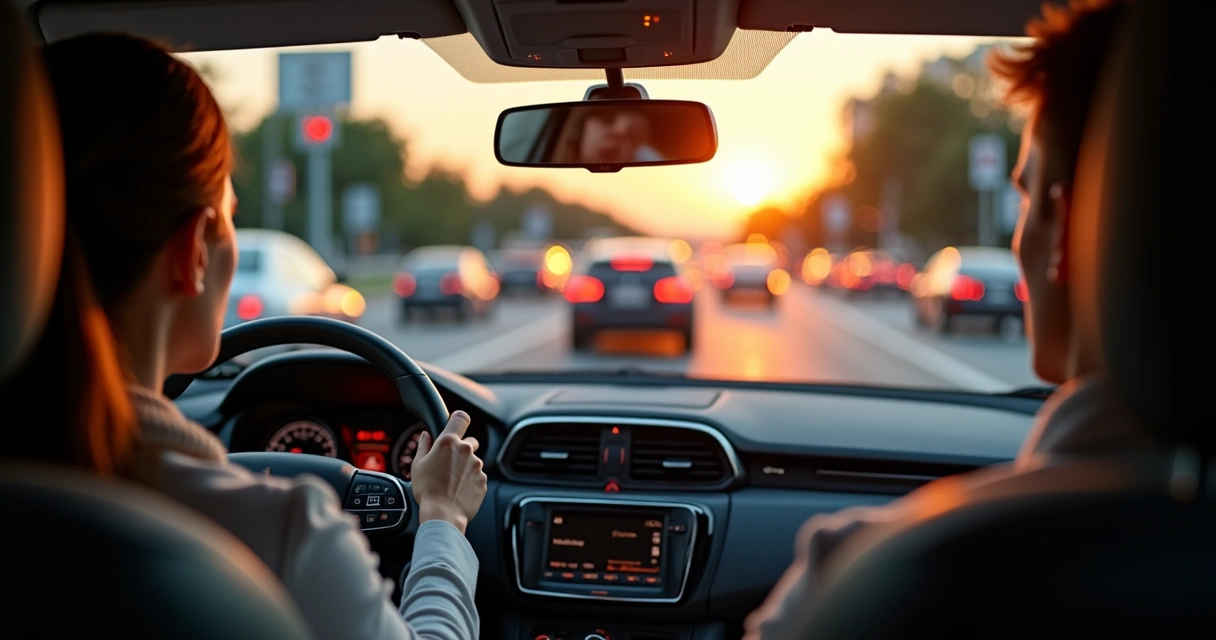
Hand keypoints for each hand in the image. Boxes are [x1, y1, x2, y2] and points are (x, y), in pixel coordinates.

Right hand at [410, 411, 486, 533]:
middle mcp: (466, 451)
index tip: (457, 424)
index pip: (461, 418)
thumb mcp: (417, 465)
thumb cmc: (427, 490)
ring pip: (473, 461)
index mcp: (448, 443)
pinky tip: (458, 490)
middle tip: (448, 463)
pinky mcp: (483, 480)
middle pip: (469, 441)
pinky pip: (477, 476)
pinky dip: (470, 480)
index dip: (459, 420)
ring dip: (465, 467)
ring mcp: (477, 466)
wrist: (443, 514)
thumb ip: (424, 447)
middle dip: (461, 449)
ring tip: (451, 482)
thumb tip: (426, 436)